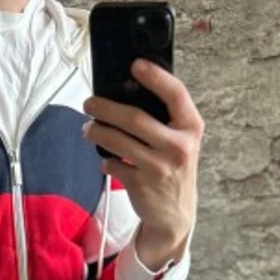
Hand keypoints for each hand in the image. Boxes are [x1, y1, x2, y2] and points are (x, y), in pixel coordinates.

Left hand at [82, 58, 202, 266]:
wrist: (175, 214)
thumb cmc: (174, 168)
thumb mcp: (180, 141)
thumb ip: (164, 119)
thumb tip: (127, 90)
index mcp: (191, 128)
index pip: (176, 94)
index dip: (155, 77)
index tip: (135, 64)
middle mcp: (179, 146)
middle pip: (135, 118)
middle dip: (105, 108)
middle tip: (89, 103)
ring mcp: (160, 167)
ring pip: (118, 141)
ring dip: (97, 132)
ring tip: (88, 129)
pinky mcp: (142, 185)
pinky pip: (113, 164)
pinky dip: (105, 160)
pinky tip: (105, 159)